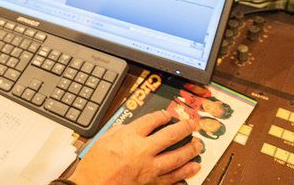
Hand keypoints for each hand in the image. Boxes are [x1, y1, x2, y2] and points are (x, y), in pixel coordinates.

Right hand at [69, 110, 201, 183]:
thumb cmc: (95, 165)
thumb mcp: (104, 139)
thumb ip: (121, 130)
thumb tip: (132, 127)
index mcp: (130, 136)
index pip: (152, 120)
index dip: (163, 116)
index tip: (167, 115)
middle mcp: (143, 151)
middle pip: (170, 136)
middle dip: (184, 128)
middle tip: (193, 125)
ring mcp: (149, 168)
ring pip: (177, 158)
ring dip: (190, 150)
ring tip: (198, 146)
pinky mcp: (151, 183)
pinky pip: (173, 178)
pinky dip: (185, 173)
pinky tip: (193, 168)